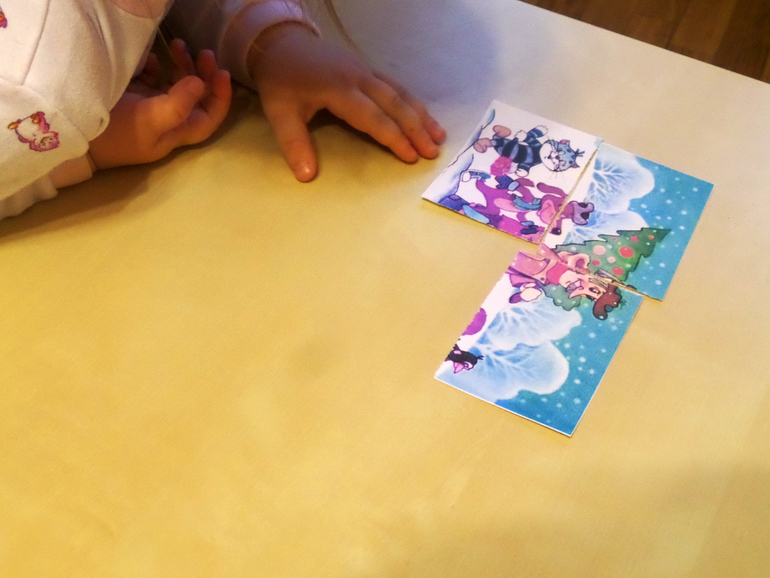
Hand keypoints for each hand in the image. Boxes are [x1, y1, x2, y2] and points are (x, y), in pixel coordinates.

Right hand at [89, 40, 231, 169]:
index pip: (209, 117)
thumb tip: (201, 84)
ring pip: (175, 84)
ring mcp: (149, 106)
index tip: (221, 73)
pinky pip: (152, 77)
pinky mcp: (132, 96)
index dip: (220, 97)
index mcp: (176, 132)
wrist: (73, 132)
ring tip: (178, 44)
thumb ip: (177, 104)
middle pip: (195, 97)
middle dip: (202, 74)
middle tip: (204, 52)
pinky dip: (156, 66)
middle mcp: (167, 120)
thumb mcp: (149, 120)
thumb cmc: (115, 133)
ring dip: (181, 65)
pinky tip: (151, 59)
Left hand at [249, 25, 445, 181]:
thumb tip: (306, 176)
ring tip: (439, 136)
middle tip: (433, 152)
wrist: (281, 43)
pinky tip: (424, 116)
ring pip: (400, 93)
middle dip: (416, 129)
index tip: (411, 156)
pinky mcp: (367, 68)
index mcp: (339, 89)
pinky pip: (396, 86)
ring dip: (421, 115)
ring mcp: (365, 70)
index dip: (393, 137)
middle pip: (395, 104)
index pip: (373, 117)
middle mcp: (358, 77)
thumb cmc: (281, 81)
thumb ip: (294, 143)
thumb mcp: (279, 112)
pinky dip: (413, 102)